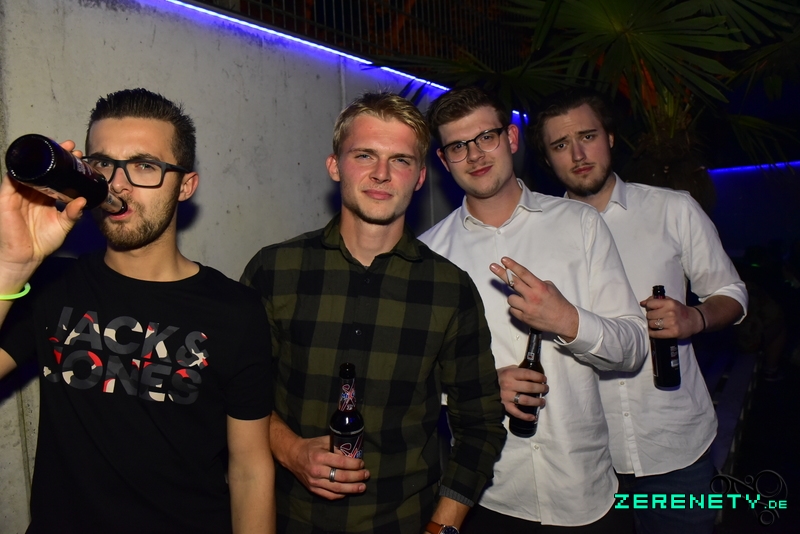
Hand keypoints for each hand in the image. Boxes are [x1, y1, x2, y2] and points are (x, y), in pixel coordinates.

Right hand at [0, 140, 84, 287]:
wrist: (27, 256)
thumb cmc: (43, 241)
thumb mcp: (63, 225)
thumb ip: (73, 213)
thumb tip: (83, 200)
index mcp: (46, 196)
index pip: (56, 175)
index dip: (65, 164)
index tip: (79, 154)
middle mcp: (32, 192)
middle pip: (43, 169)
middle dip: (56, 156)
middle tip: (70, 147)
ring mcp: (19, 193)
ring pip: (29, 170)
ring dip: (40, 158)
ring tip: (55, 148)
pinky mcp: (7, 198)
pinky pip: (10, 180)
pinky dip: (19, 170)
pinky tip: (29, 161)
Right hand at [285, 435, 368, 499]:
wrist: (292, 456)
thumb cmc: (310, 446)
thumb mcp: (323, 441)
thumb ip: (337, 445)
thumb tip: (352, 452)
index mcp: (320, 457)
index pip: (341, 463)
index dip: (354, 464)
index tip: (362, 463)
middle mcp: (317, 471)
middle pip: (341, 477)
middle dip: (357, 477)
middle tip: (366, 474)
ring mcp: (314, 482)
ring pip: (337, 488)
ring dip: (352, 488)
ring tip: (362, 487)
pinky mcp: (312, 489)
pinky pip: (329, 495)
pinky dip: (341, 494)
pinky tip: (349, 491)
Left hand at [489, 257, 578, 340]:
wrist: (564, 320)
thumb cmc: (557, 302)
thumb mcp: (549, 287)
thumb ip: (535, 283)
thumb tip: (521, 280)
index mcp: (540, 287)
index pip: (523, 273)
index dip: (512, 266)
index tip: (504, 260)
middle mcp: (532, 296)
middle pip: (512, 282)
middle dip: (501, 273)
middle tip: (493, 266)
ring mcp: (527, 308)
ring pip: (510, 298)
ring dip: (514, 297)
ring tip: (523, 300)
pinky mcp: (524, 318)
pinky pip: (512, 310)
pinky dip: (516, 308)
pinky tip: (525, 309)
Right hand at [498, 365, 547, 419]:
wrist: (484, 385)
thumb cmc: (500, 376)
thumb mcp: (508, 369)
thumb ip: (519, 371)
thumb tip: (533, 376)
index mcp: (510, 374)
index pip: (528, 374)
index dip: (538, 377)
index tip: (544, 379)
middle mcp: (509, 385)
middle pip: (529, 387)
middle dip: (541, 388)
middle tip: (546, 389)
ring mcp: (507, 397)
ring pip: (525, 400)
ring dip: (536, 402)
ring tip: (543, 401)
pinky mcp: (505, 406)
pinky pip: (516, 413)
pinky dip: (526, 416)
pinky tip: (533, 417)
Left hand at [640, 295, 701, 339]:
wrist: (695, 320)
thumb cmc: (680, 310)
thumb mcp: (670, 301)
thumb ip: (656, 300)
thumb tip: (642, 303)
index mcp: (669, 303)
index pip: (650, 304)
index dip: (648, 307)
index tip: (651, 309)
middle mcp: (670, 312)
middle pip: (649, 315)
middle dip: (650, 316)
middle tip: (655, 318)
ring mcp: (672, 323)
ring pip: (651, 324)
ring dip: (651, 325)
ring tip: (656, 324)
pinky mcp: (673, 332)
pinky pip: (656, 334)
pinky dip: (652, 333)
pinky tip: (653, 331)